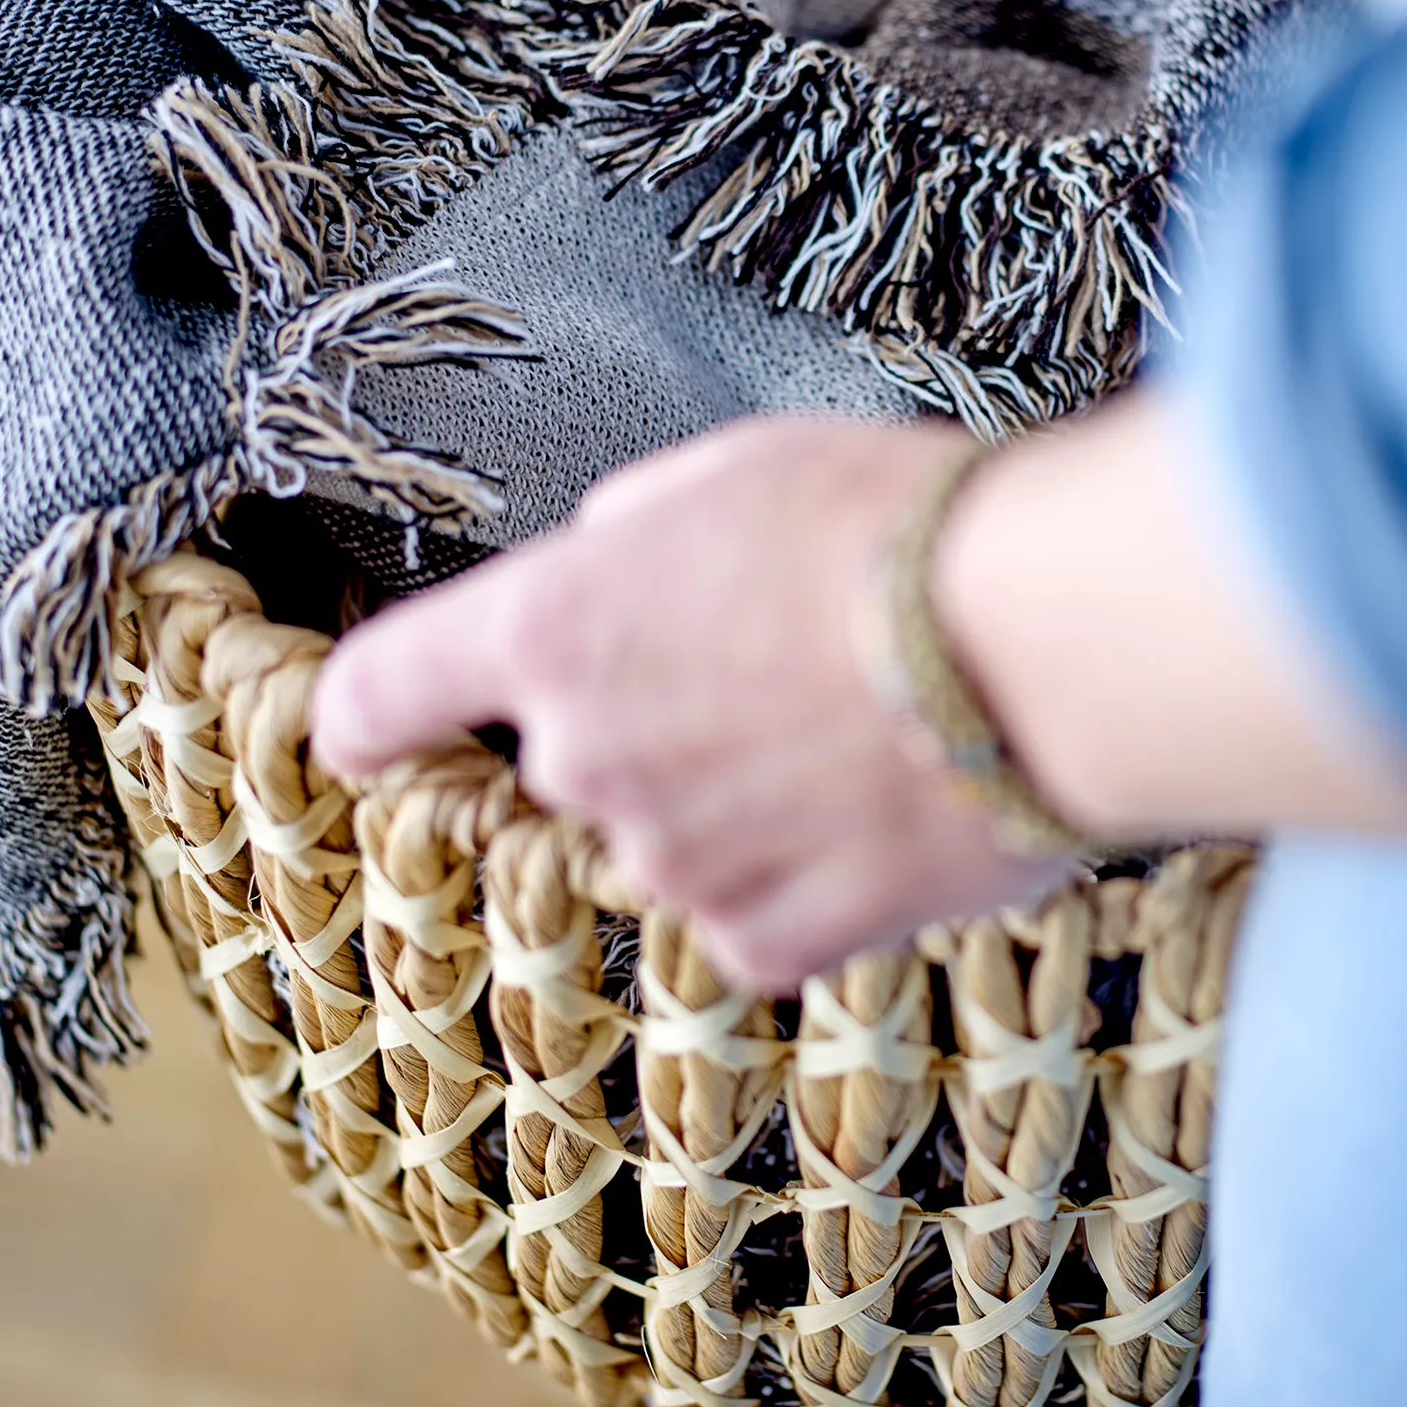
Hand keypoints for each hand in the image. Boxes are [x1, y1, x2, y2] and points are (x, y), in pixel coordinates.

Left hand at [310, 418, 1047, 989]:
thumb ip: (634, 534)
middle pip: (579, 762)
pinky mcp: (773, 935)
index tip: (366, 729)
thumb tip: (616, 565)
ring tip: (863, 727)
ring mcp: (675, 859)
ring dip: (743, 804)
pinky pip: (759, 915)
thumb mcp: (737, 471)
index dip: (369, 712)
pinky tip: (880, 806)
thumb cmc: (898, 529)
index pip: (385, 689)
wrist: (1039, 638)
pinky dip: (809, 877)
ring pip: (677, 840)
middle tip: (783, 670)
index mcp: (554, 627)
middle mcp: (585, 757)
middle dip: (659, 729)